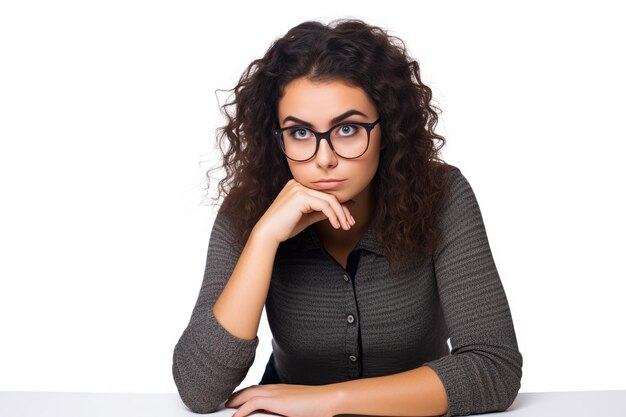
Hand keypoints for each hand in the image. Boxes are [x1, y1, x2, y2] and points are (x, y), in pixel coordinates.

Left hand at [224, 383, 339, 416]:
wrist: (328, 400)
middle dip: (235, 397)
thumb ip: (283, 410)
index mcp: (279, 390)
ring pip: (247, 394)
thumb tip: (276, 413)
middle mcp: (274, 388)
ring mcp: (275, 393)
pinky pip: (252, 404)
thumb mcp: (295, 408)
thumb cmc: (316, 406)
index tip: (235, 402)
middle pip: (248, 390)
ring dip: (234, 401)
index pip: (256, 390)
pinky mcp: (276, 400)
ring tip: (225, 408)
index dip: (244, 395)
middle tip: (225, 404)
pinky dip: (241, 410)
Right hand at [254, 179, 356, 243]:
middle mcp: (298, 184)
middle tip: (350, 223)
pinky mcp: (300, 196)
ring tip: (345, 226)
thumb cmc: (285, 226)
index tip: (348, 217)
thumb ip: (322, 211)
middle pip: (329, 195)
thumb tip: (340, 210)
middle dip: (343, 210)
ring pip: (329, 200)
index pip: (325, 194)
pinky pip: (324, 205)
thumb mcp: (307, 217)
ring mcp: (299, 188)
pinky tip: (336, 225)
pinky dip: (333, 216)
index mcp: (299, 186)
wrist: (268, 233)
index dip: (340, 205)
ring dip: (340, 214)